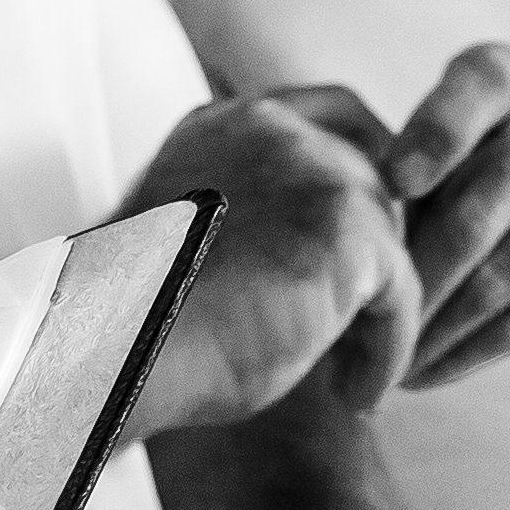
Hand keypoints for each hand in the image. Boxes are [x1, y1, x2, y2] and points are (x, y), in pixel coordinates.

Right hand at [119, 87, 422, 435]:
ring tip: (351, 376)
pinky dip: (383, 353)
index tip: (376, 234)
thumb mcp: (193, 238)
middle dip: (381, 251)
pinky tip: (353, 396)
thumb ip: (250, 216)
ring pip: (390, 244)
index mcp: (229, 125)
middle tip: (368, 325)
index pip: (334, 113)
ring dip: (378, 316)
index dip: (368, 167)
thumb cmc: (134, 319)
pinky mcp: (349, 230)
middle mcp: (273, 130)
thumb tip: (303, 256)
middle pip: (377, 175)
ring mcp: (314, 169)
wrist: (110, 345)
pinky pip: (399, 297)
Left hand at [380, 44, 509, 384]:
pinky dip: (466, 353)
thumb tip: (351, 235)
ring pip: (488, 281)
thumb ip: (446, 155)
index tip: (396, 180)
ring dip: (425, 332)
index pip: (469, 95)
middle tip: (345, 326)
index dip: (432, 138)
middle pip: (467, 216)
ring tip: (373, 363)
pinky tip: (427, 371)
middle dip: (403, 283)